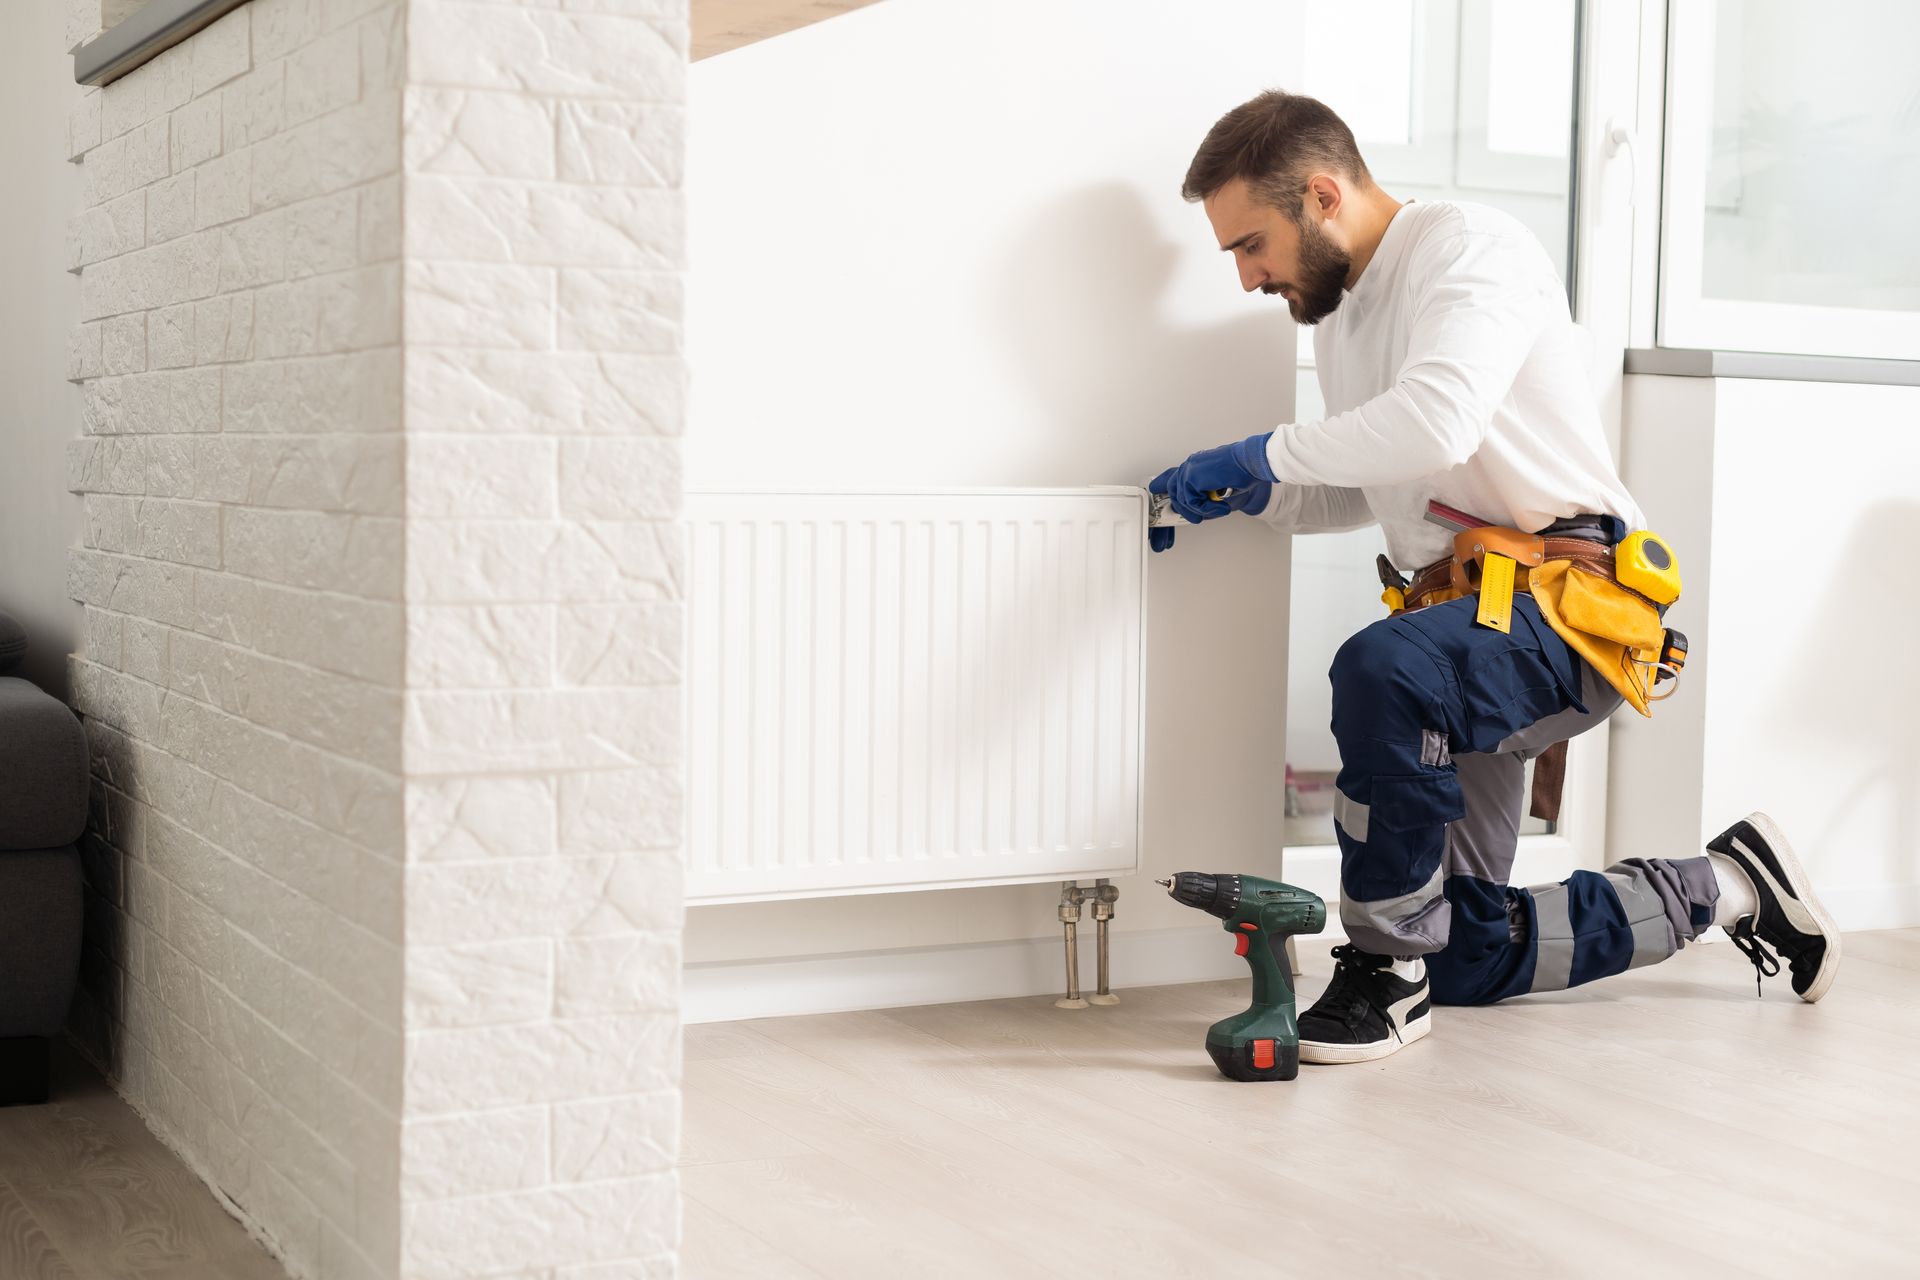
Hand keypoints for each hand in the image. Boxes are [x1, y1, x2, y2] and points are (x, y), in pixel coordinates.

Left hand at [1146, 432, 1275, 551]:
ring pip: (1182, 501)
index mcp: (1194, 466)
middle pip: (1173, 491)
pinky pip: (1191, 502)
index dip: (1161, 484)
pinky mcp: (1193, 477)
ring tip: (1219, 509)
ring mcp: (1189, 470)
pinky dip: (1207, 509)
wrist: (1252, 463)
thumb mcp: (1218, 490)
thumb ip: (1202, 498)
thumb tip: (1192, 513)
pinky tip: (1221, 506)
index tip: (1153, 489)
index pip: (1171, 475)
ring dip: (1202, 510)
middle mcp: (1189, 466)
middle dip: (1183, 510)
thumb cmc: (1242, 474)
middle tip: (1198, 518)